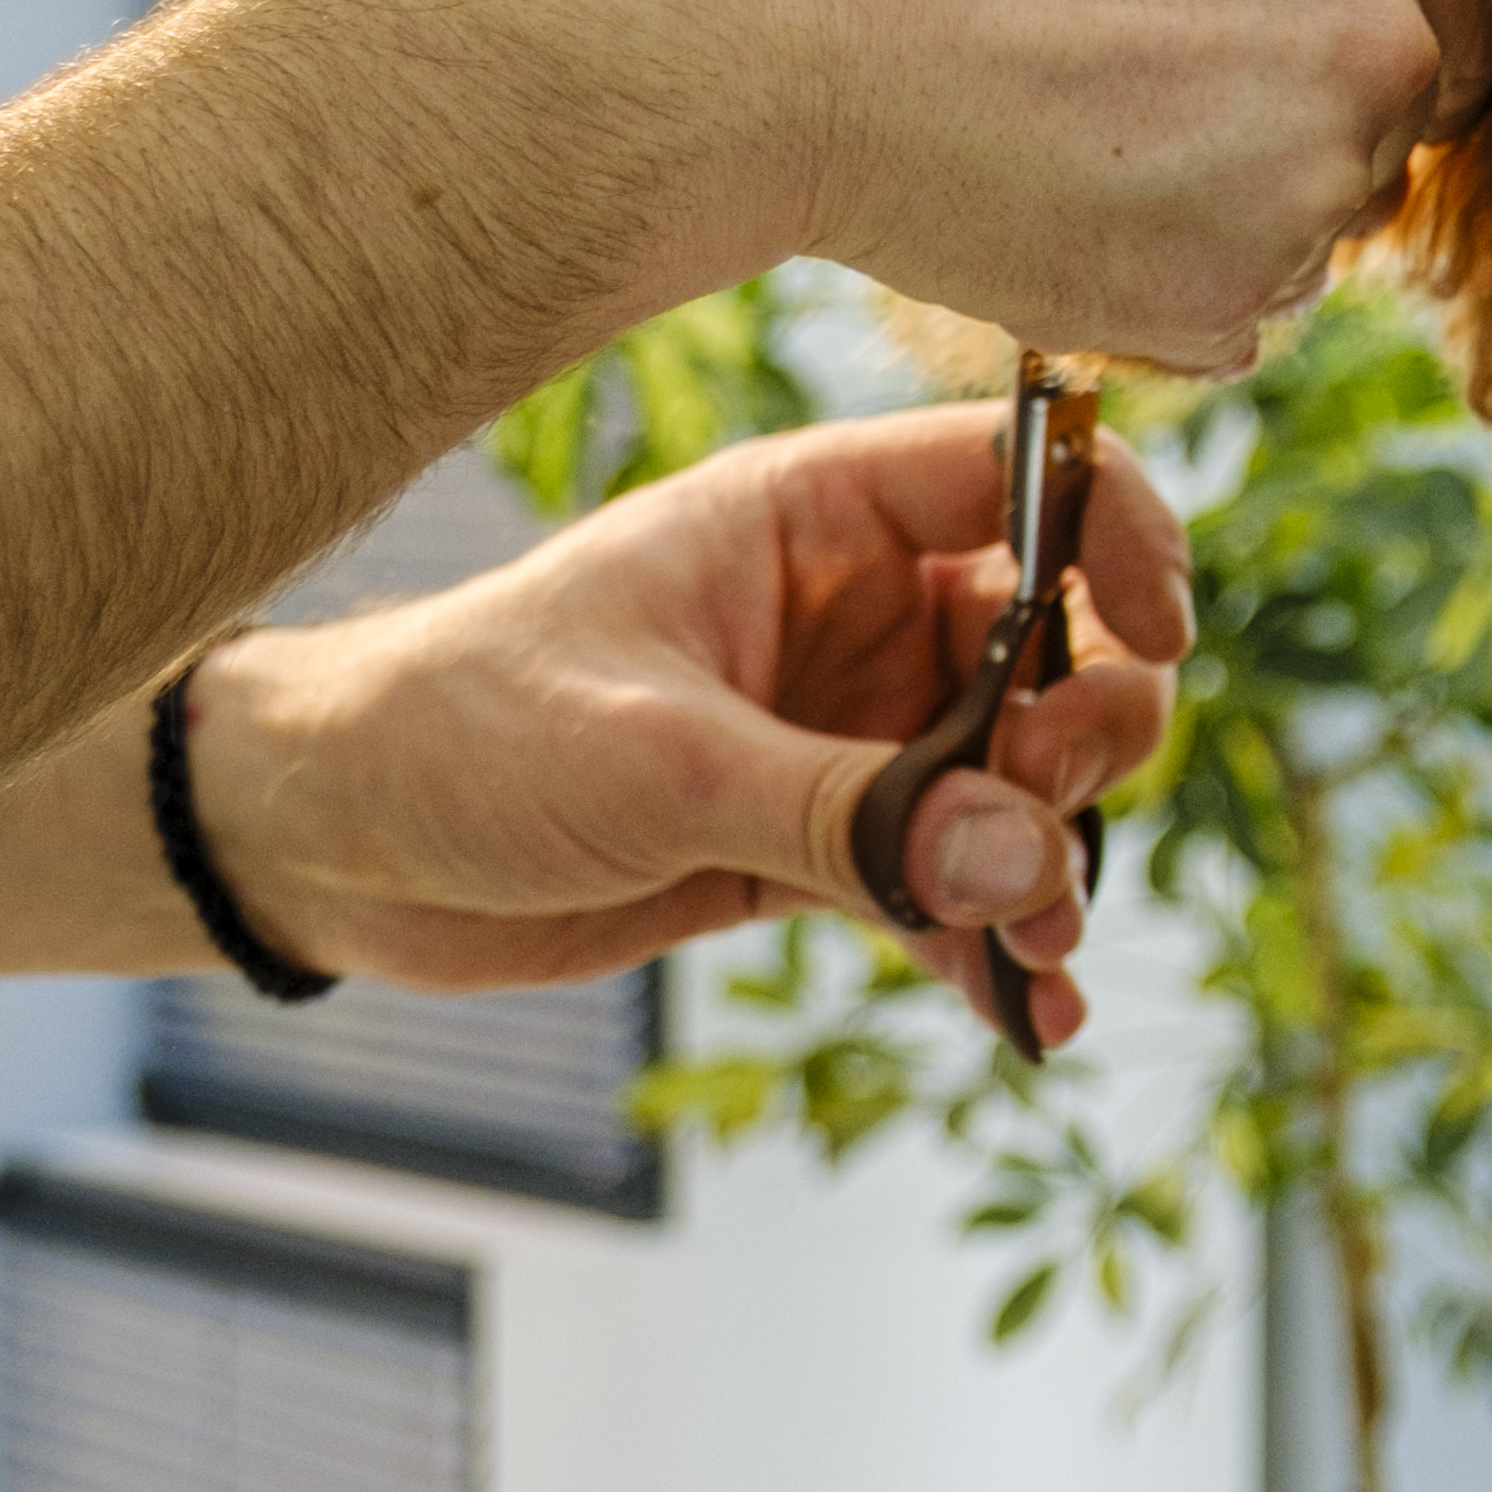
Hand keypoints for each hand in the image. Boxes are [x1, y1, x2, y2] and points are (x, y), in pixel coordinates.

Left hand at [183, 403, 1193, 1049]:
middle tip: (1049, 819)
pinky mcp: (814, 842)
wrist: (329, 845)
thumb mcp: (658, 763)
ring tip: (1038, 947)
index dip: (1116, 532)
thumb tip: (1031, 865)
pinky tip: (1027, 1015)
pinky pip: (948, 884)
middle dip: (1085, 734)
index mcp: (809, 519)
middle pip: (1051, 641)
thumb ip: (852, 814)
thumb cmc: (461, 731)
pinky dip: (995, 945)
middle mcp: (849, 613)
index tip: (1161, 632)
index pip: (1016, 476)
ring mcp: (842, 731)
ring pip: (1013, 780)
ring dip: (1052, 860)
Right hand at [401, 0, 1491, 376]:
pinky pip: (1226, 319)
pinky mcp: (1227, 297)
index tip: (1288, 55)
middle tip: (1118, 99)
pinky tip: (1026, 206)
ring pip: (1302, 232)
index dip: (1379, 32)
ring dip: (1211, 215)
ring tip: (1038, 131)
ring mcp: (1312, 178)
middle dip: (1288, 127)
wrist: (753, 0)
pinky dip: (1147, 292)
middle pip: (1388, 124)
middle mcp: (1376, 31)